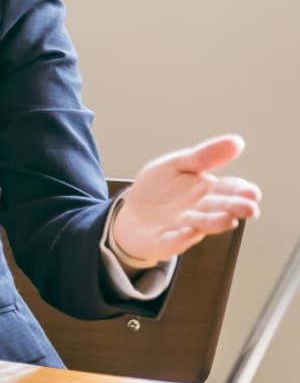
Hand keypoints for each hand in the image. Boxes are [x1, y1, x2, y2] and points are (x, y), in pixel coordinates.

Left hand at [112, 135, 260, 265]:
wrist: (129, 212)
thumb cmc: (159, 189)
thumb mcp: (178, 165)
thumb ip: (204, 156)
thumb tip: (237, 141)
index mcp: (206, 191)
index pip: (228, 190)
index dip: (241, 191)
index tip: (253, 192)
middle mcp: (199, 211)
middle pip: (219, 209)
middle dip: (234, 208)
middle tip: (250, 208)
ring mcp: (181, 227)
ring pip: (200, 225)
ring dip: (214, 223)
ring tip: (228, 220)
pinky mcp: (161, 240)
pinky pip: (171, 240)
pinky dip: (180, 238)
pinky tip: (189, 231)